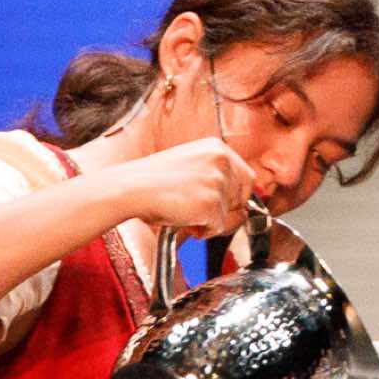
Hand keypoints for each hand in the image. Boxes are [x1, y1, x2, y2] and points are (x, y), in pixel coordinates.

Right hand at [107, 137, 259, 239]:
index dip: (237, 196)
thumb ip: (216, 179)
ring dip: (210, 221)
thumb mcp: (191, 167)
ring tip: (183, 210)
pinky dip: (202, 231)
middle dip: (225, 211)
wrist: (131, 188)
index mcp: (217, 148)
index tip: (226, 205)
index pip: (247, 177)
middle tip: (196, 210)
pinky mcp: (211, 204)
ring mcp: (217, 182)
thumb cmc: (153, 181)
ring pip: (230, 216)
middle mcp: (221, 161)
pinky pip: (217, 228)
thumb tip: (244, 210)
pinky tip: (182, 218)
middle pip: (243, 198)